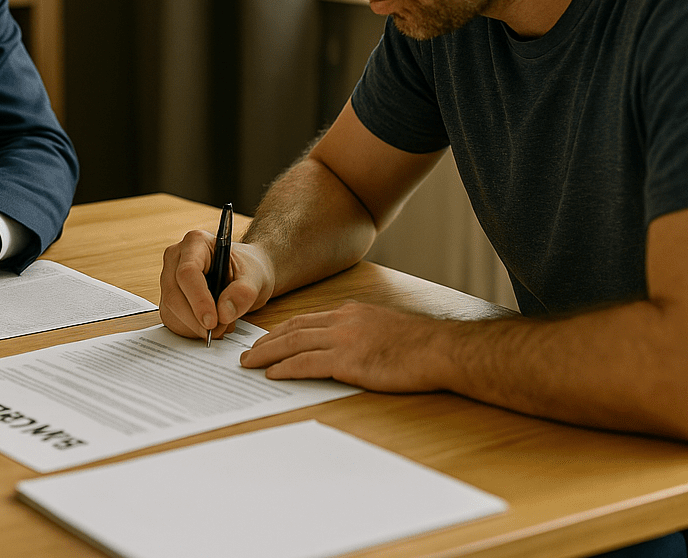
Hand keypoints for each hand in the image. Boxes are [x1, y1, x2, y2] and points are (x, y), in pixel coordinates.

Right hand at [159, 231, 275, 340]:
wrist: (245, 275)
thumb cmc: (247, 269)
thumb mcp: (255, 278)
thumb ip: (243, 293)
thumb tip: (223, 313)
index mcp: (196, 243)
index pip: (187, 272)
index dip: (198, 299)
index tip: (212, 321)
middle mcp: (177, 257)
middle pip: (174, 294)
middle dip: (195, 319)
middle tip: (219, 330)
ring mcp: (169, 278)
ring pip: (170, 310)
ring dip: (195, 327)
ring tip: (221, 324)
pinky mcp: (168, 298)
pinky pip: (172, 320)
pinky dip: (191, 330)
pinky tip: (210, 325)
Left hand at [239, 301, 447, 392]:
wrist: (440, 350)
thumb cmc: (419, 346)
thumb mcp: (384, 328)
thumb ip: (359, 333)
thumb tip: (341, 349)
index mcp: (350, 312)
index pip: (305, 320)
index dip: (281, 330)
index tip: (265, 339)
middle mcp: (343, 321)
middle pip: (293, 328)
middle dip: (266, 341)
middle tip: (247, 353)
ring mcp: (345, 339)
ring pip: (293, 343)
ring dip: (267, 354)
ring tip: (249, 364)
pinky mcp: (349, 360)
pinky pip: (308, 363)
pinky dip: (286, 368)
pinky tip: (273, 374)